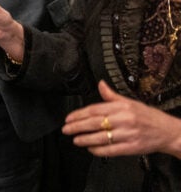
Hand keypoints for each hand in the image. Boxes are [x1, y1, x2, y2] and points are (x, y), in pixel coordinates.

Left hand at [63, 80, 180, 157]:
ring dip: (85, 139)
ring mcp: (128, 134)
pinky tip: (91, 148)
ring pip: (101, 137)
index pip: (95, 110)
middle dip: (77, 126)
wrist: (168, 131)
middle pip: (95, 123)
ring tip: (75, 139)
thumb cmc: (148, 116)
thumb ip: (112, 95)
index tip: (68, 118)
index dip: (79, 114)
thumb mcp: (130, 102)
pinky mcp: (132, 147)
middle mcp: (124, 120)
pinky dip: (99, 150)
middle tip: (66, 129)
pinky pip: (111, 150)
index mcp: (122, 107)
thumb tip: (100, 84)